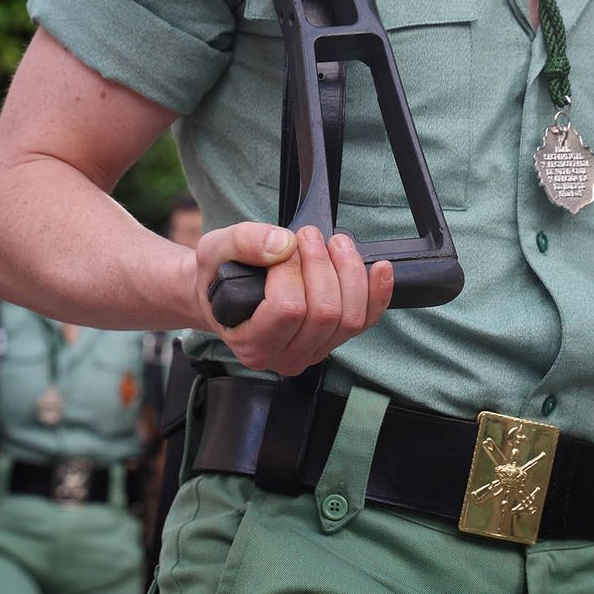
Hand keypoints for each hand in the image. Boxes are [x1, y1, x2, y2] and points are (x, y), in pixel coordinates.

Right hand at [196, 223, 393, 375]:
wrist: (223, 296)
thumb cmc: (219, 278)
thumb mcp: (214, 250)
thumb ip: (243, 243)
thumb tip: (282, 244)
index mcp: (251, 343)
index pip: (287, 309)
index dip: (289, 270)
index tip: (281, 247)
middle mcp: (284, 357)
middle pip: (324, 313)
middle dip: (322, 265)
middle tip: (308, 236)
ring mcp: (312, 352)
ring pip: (349, 317)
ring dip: (348, 272)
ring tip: (333, 243)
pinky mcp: (333, 341)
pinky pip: (365, 321)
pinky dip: (377, 294)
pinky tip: (379, 269)